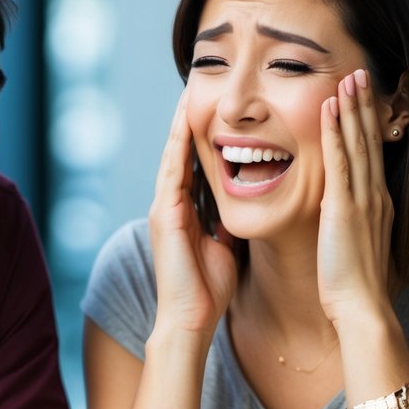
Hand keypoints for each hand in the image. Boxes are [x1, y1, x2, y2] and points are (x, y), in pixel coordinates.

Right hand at [149, 92, 237, 335]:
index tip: (216, 112)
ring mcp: (163, 209)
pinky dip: (179, 145)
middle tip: (198, 88)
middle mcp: (169, 206)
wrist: (190, 321)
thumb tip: (245, 208)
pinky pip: (172, 170)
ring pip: (173, 155)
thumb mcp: (224, 248)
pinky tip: (187, 122)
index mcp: (184, 213)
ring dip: (181, 125)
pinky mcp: (164, 215)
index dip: (203, 138)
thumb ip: (227, 224)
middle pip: (179, 154)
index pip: (193, 165)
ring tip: (190, 93)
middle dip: (188, 123)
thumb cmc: (208, 292)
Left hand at [318, 69, 393, 330]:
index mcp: (374, 206)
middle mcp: (373, 197)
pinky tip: (329, 109)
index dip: (366, 125)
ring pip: (358, 143)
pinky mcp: (343, 208)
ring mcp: (361, 200)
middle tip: (359, 74)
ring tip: (348, 78)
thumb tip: (333, 216)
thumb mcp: (350, 247)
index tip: (361, 100)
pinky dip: (335, 132)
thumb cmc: (351, 287)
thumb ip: (344, 225)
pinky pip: (339, 161)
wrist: (359, 307)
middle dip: (364, 106)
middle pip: (369, 141)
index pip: (370, 156)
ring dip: (352, 108)